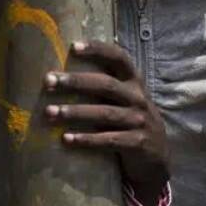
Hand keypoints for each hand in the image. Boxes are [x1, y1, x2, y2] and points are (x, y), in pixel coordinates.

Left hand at [44, 40, 168, 205]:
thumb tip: (62, 75)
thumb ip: (106, 88)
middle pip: (106, 85)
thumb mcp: (126, 102)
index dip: (98, 50)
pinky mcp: (138, 144)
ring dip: (75, 112)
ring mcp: (140, 121)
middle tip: (48, 81)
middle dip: (75, 81)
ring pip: (105, 113)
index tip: (72, 47)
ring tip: (50, 112)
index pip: (119, 58)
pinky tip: (66, 139)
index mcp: (134, 83)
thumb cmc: (131, 124)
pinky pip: (109, 140)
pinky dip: (86, 139)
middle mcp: (138, 99)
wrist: (157, 159)